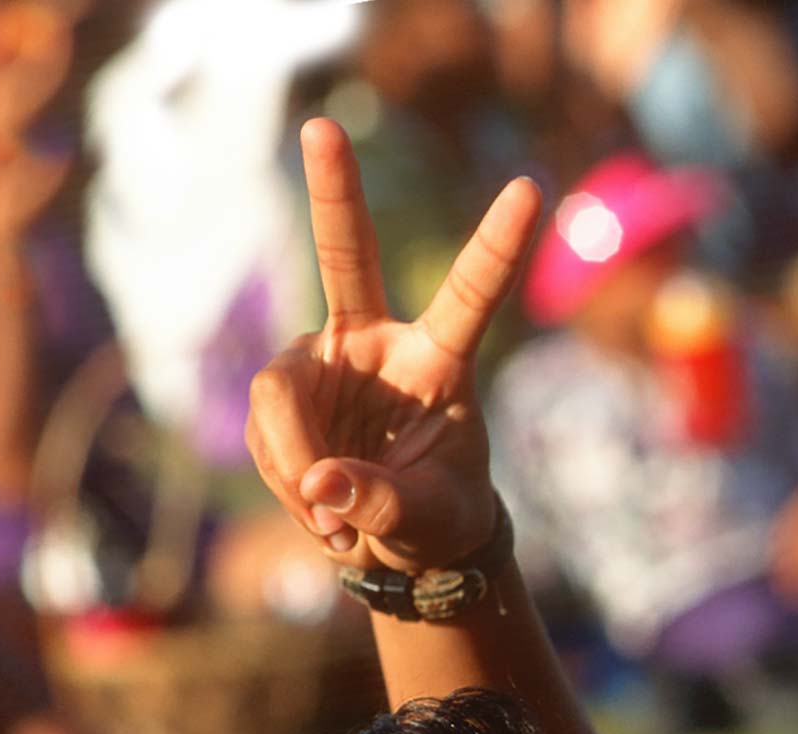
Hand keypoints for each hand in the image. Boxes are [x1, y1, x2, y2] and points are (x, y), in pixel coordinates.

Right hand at [247, 119, 540, 573]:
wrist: (396, 542)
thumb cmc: (436, 518)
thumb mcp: (429, 521)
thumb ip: (382, 502)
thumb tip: (320, 482)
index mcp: (441, 358)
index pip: (471, 293)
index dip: (499, 245)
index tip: (531, 189)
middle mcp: (377, 341)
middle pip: (348, 254)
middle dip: (333, 190)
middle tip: (319, 126)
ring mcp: (324, 359)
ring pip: (280, 391)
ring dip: (297, 461)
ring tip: (335, 515)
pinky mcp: (284, 391)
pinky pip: (265, 431)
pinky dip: (286, 479)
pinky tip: (318, 506)